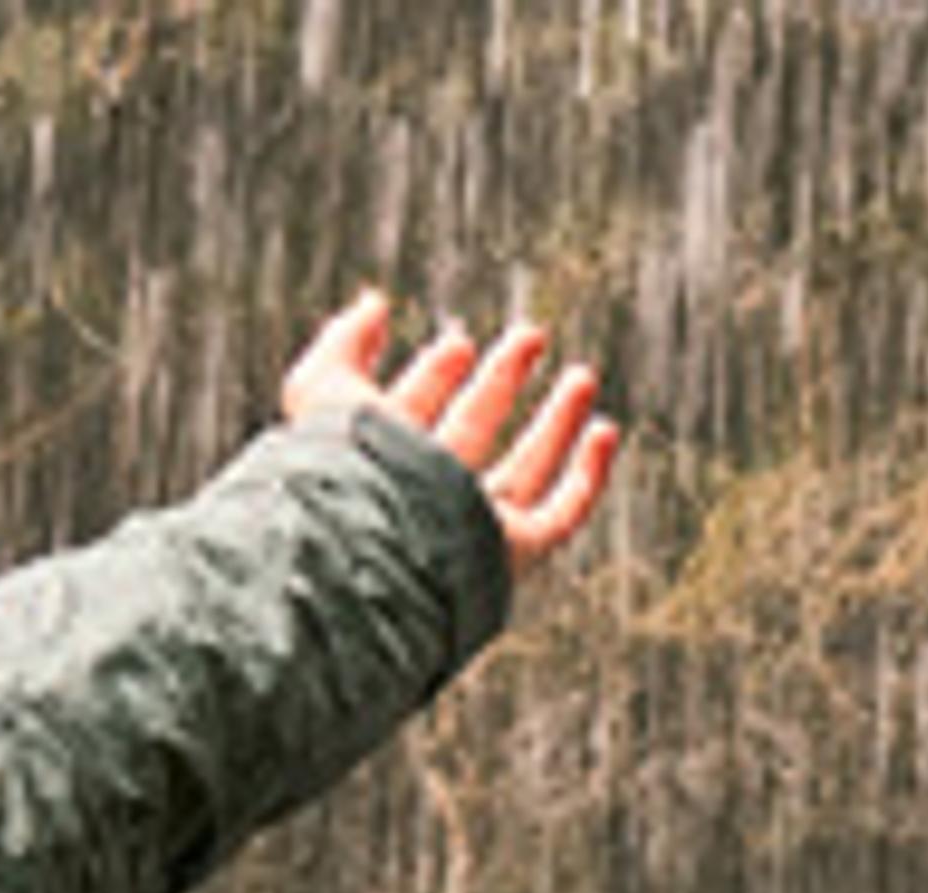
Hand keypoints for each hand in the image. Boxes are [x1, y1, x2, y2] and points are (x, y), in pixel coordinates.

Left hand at [281, 292, 619, 580]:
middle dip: (499, 385)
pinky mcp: (511, 553)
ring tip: (582, 375)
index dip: (434, 376)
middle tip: (530, 335)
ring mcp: (468, 528)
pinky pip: (560, 517)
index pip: (409, 417)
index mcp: (374, 467)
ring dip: (555, 423)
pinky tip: (604, 430)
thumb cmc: (342, 471)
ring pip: (520, 474)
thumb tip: (371, 303)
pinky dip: (588, 476)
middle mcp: (422, 499)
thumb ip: (343, 344)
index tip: (457, 342)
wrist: (371, 546)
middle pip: (468, 438)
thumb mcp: (323, 392)